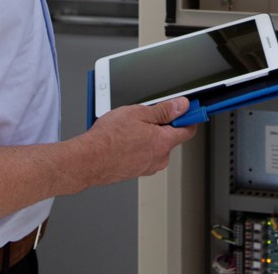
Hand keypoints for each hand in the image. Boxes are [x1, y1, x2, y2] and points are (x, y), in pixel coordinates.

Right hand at [80, 97, 196, 186]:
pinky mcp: (135, 171)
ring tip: (127, 129)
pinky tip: (122, 140)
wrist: (88, 160)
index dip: (188, 116)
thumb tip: (182, 106)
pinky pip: (142, 155)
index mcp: (164, 142)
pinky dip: (136, 146)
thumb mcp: (138, 113)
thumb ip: (164, 110)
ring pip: (154, 146)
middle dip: (160, 125)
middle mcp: (159, 158)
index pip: (188, 129)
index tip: (187, 109)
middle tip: (144, 116)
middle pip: (169, 137)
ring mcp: (147, 167)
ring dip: (146, 136)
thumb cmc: (109, 138)